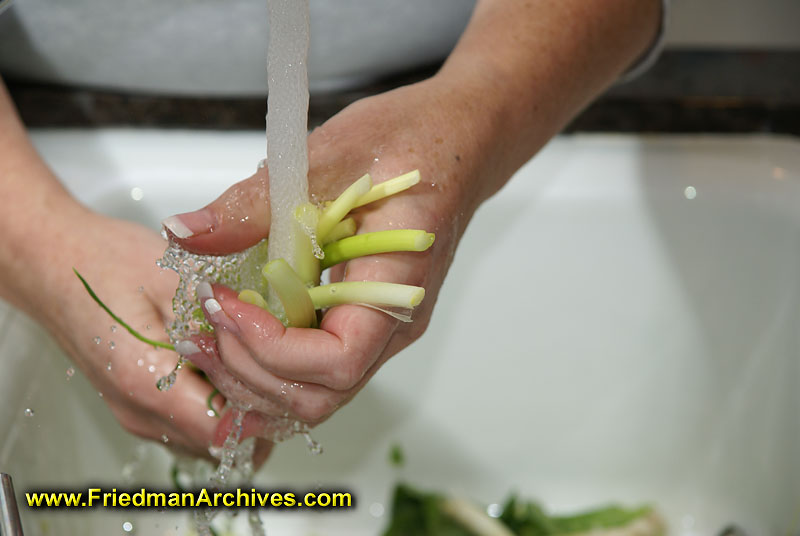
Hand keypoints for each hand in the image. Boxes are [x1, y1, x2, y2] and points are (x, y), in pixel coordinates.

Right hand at [46, 211, 271, 461]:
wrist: (52, 262)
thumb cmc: (103, 263)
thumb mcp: (174, 279)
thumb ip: (220, 318)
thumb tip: (269, 342)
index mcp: (148, 382)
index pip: (225, 428)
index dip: (264, 403)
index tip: (283, 372)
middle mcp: (139, 412)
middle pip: (220, 439)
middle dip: (258, 407)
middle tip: (281, 366)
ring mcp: (135, 414)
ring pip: (206, 436)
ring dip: (238, 408)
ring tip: (259, 364)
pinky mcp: (136, 406)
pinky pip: (188, 424)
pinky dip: (216, 405)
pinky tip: (230, 368)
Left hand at [165, 78, 487, 440]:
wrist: (459, 141)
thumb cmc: (412, 140)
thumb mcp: (329, 156)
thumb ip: (256, 202)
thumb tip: (183, 232)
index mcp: (395, 287)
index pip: (336, 362)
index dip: (270, 347)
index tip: (224, 302)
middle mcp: (391, 325)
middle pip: (318, 395)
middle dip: (248, 371)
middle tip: (201, 324)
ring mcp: (377, 328)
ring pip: (312, 393)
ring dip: (251, 377)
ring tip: (205, 333)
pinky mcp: (359, 320)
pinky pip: (312, 369)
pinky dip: (265, 366)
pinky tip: (230, 336)